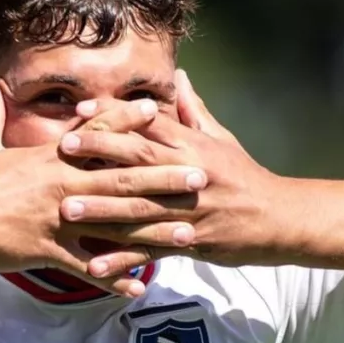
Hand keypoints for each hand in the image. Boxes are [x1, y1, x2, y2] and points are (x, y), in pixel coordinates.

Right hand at [0, 80, 206, 295]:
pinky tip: (142, 286)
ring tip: (187, 235)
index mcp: (51, 157)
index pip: (97, 133)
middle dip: (165, 178)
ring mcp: (59, 220)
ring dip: (155, 230)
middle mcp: (62, 185)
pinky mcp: (49, 251)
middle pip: (123, 178)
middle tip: (201, 178)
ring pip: (116, 225)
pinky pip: (88, 269)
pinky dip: (115, 279)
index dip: (128, 120)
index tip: (159, 111)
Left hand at [57, 69, 283, 275]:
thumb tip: (180, 77)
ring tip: (66, 210)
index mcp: (195, 147)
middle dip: (100, 152)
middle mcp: (190, 174)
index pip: (150, 123)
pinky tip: (94, 265)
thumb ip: (194, 111)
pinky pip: (151, 251)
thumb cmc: (245, 177)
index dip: (115, 115)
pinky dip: (123, 260)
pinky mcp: (190, 242)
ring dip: (102, 210)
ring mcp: (189, 210)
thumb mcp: (222, 140)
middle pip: (140, 159)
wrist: (281, 219)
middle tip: (62, 149)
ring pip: (140, 208)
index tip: (82, 110)